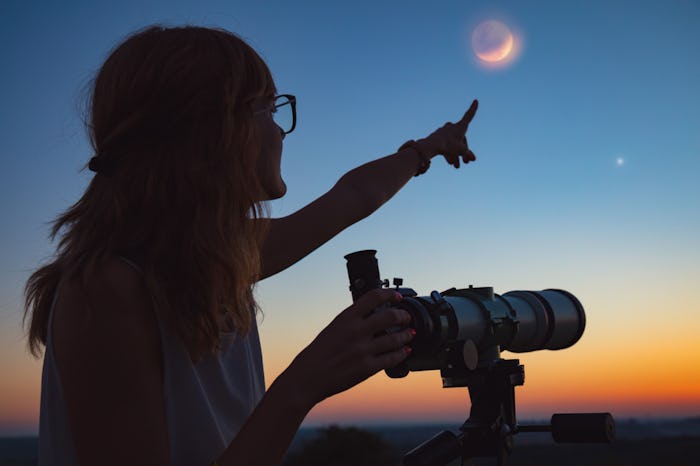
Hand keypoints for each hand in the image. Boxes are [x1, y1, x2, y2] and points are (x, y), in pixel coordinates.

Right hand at [284, 288, 413, 406]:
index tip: (397, 296)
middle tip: (406, 317)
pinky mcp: (367, 368)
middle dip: (403, 316)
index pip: (373, 297)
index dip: (390, 294)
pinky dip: (401, 354)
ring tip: (409, 334)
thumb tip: (371, 315)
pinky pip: (392, 358)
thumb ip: (352, 321)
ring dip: (406, 335)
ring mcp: (363, 350)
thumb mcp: (333, 329)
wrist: (307, 377)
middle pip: (390, 316)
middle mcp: (356, 332)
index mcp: (346, 318)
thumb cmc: (318, 353)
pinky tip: (404, 351)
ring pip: (395, 339)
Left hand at [417, 99, 478, 167]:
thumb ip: (467, 154)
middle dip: (463, 152)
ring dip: (456, 155)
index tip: (476, 100)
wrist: (430, 146)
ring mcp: (444, 131)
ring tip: (456, 166)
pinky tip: (449, 163)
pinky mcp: (438, 137)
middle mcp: (452, 126)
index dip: (473, 109)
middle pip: (461, 139)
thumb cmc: (447, 146)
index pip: (469, 116)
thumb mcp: (460, 151)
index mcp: (460, 126)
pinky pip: (446, 145)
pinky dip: (449, 153)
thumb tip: (473, 158)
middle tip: (465, 163)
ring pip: (453, 144)